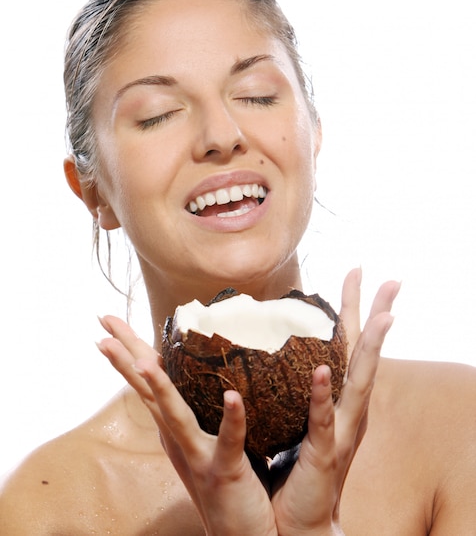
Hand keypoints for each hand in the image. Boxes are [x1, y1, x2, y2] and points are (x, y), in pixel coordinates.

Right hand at [97, 318, 277, 535]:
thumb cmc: (230, 484)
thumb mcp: (209, 441)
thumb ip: (202, 409)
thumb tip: (207, 371)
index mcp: (176, 428)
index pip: (147, 382)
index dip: (130, 351)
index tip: (111, 324)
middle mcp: (179, 439)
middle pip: (147, 390)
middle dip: (126, 354)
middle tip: (104, 321)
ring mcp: (198, 456)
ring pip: (174, 416)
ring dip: (158, 388)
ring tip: (144, 361)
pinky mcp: (225, 472)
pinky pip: (229, 441)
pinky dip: (231, 418)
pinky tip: (232, 395)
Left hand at [270, 268, 399, 533]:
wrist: (294, 522)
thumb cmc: (290, 469)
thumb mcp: (288, 418)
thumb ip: (285, 387)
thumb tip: (264, 352)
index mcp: (336, 401)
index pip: (347, 346)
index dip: (354, 310)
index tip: (358, 272)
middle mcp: (347, 413)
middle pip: (364, 355)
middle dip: (376, 316)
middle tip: (390, 280)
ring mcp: (339, 433)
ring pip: (360, 383)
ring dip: (372, 348)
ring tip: (385, 315)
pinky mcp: (324, 456)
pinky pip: (323, 423)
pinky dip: (325, 397)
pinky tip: (324, 372)